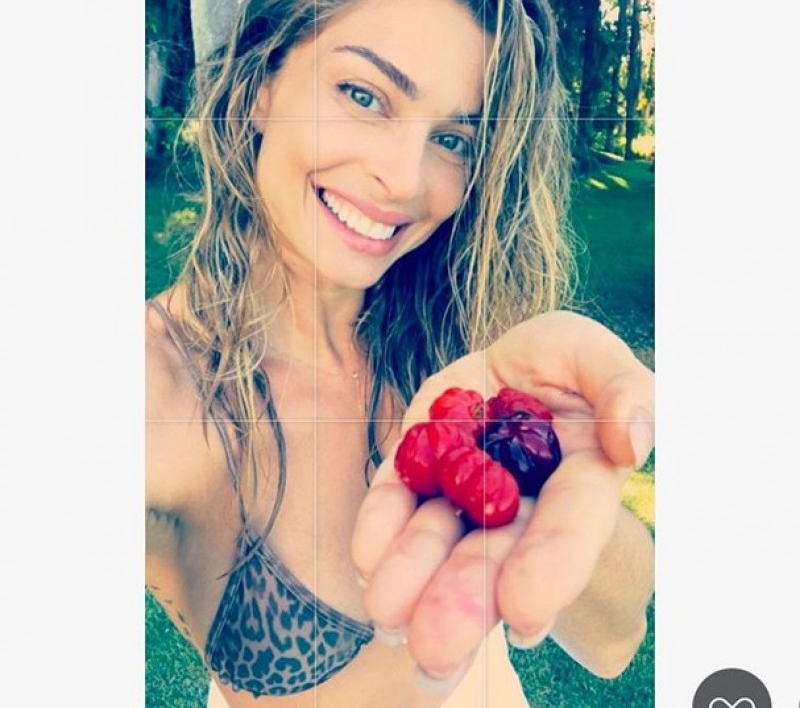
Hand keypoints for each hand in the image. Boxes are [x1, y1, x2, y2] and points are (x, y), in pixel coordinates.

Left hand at [351, 311, 653, 689]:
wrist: (508, 360)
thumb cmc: (563, 359)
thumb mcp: (594, 353)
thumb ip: (624, 388)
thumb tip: (629, 444)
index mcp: (576, 483)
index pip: (569, 529)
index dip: (551, 568)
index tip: (524, 611)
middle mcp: (518, 503)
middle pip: (496, 557)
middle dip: (467, 600)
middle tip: (436, 649)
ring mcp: (461, 490)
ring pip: (439, 539)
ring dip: (413, 577)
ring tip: (387, 610)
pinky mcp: (416, 470)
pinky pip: (396, 501)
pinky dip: (380, 527)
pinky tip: (368, 556)